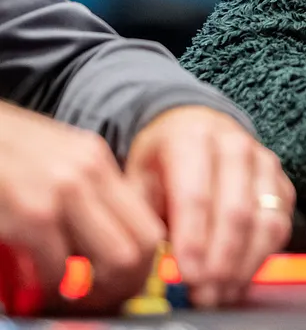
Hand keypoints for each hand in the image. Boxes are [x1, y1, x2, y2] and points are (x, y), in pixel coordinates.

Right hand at [0, 101, 163, 310]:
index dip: (141, 263)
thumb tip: (97, 239)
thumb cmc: (1, 151)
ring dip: (93, 289)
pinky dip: (50, 286)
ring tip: (68, 294)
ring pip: (117, 259)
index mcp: (98, 161)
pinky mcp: (33, 215)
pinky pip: (61, 268)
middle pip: (144, 244)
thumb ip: (80, 192)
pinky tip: (36, 284)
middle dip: (125, 283)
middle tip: (98, 298)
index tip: (120, 282)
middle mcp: (91, 173)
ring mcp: (65, 192)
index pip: (148, 220)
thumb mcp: (53, 158)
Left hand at [125, 106, 294, 308]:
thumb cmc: (162, 161)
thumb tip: (138, 260)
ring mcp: (264, 163)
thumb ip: (138, 216)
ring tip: (221, 293)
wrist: (196, 127)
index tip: (186, 275)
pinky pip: (280, 225)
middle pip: (235, 210)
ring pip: (264, 219)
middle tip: (204, 293)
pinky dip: (261, 257)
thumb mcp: (136, 177)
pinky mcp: (281, 184)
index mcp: (191, 138)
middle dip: (221, 259)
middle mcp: (234, 145)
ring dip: (244, 263)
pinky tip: (239, 280)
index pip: (195, 194)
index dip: (193, 239)